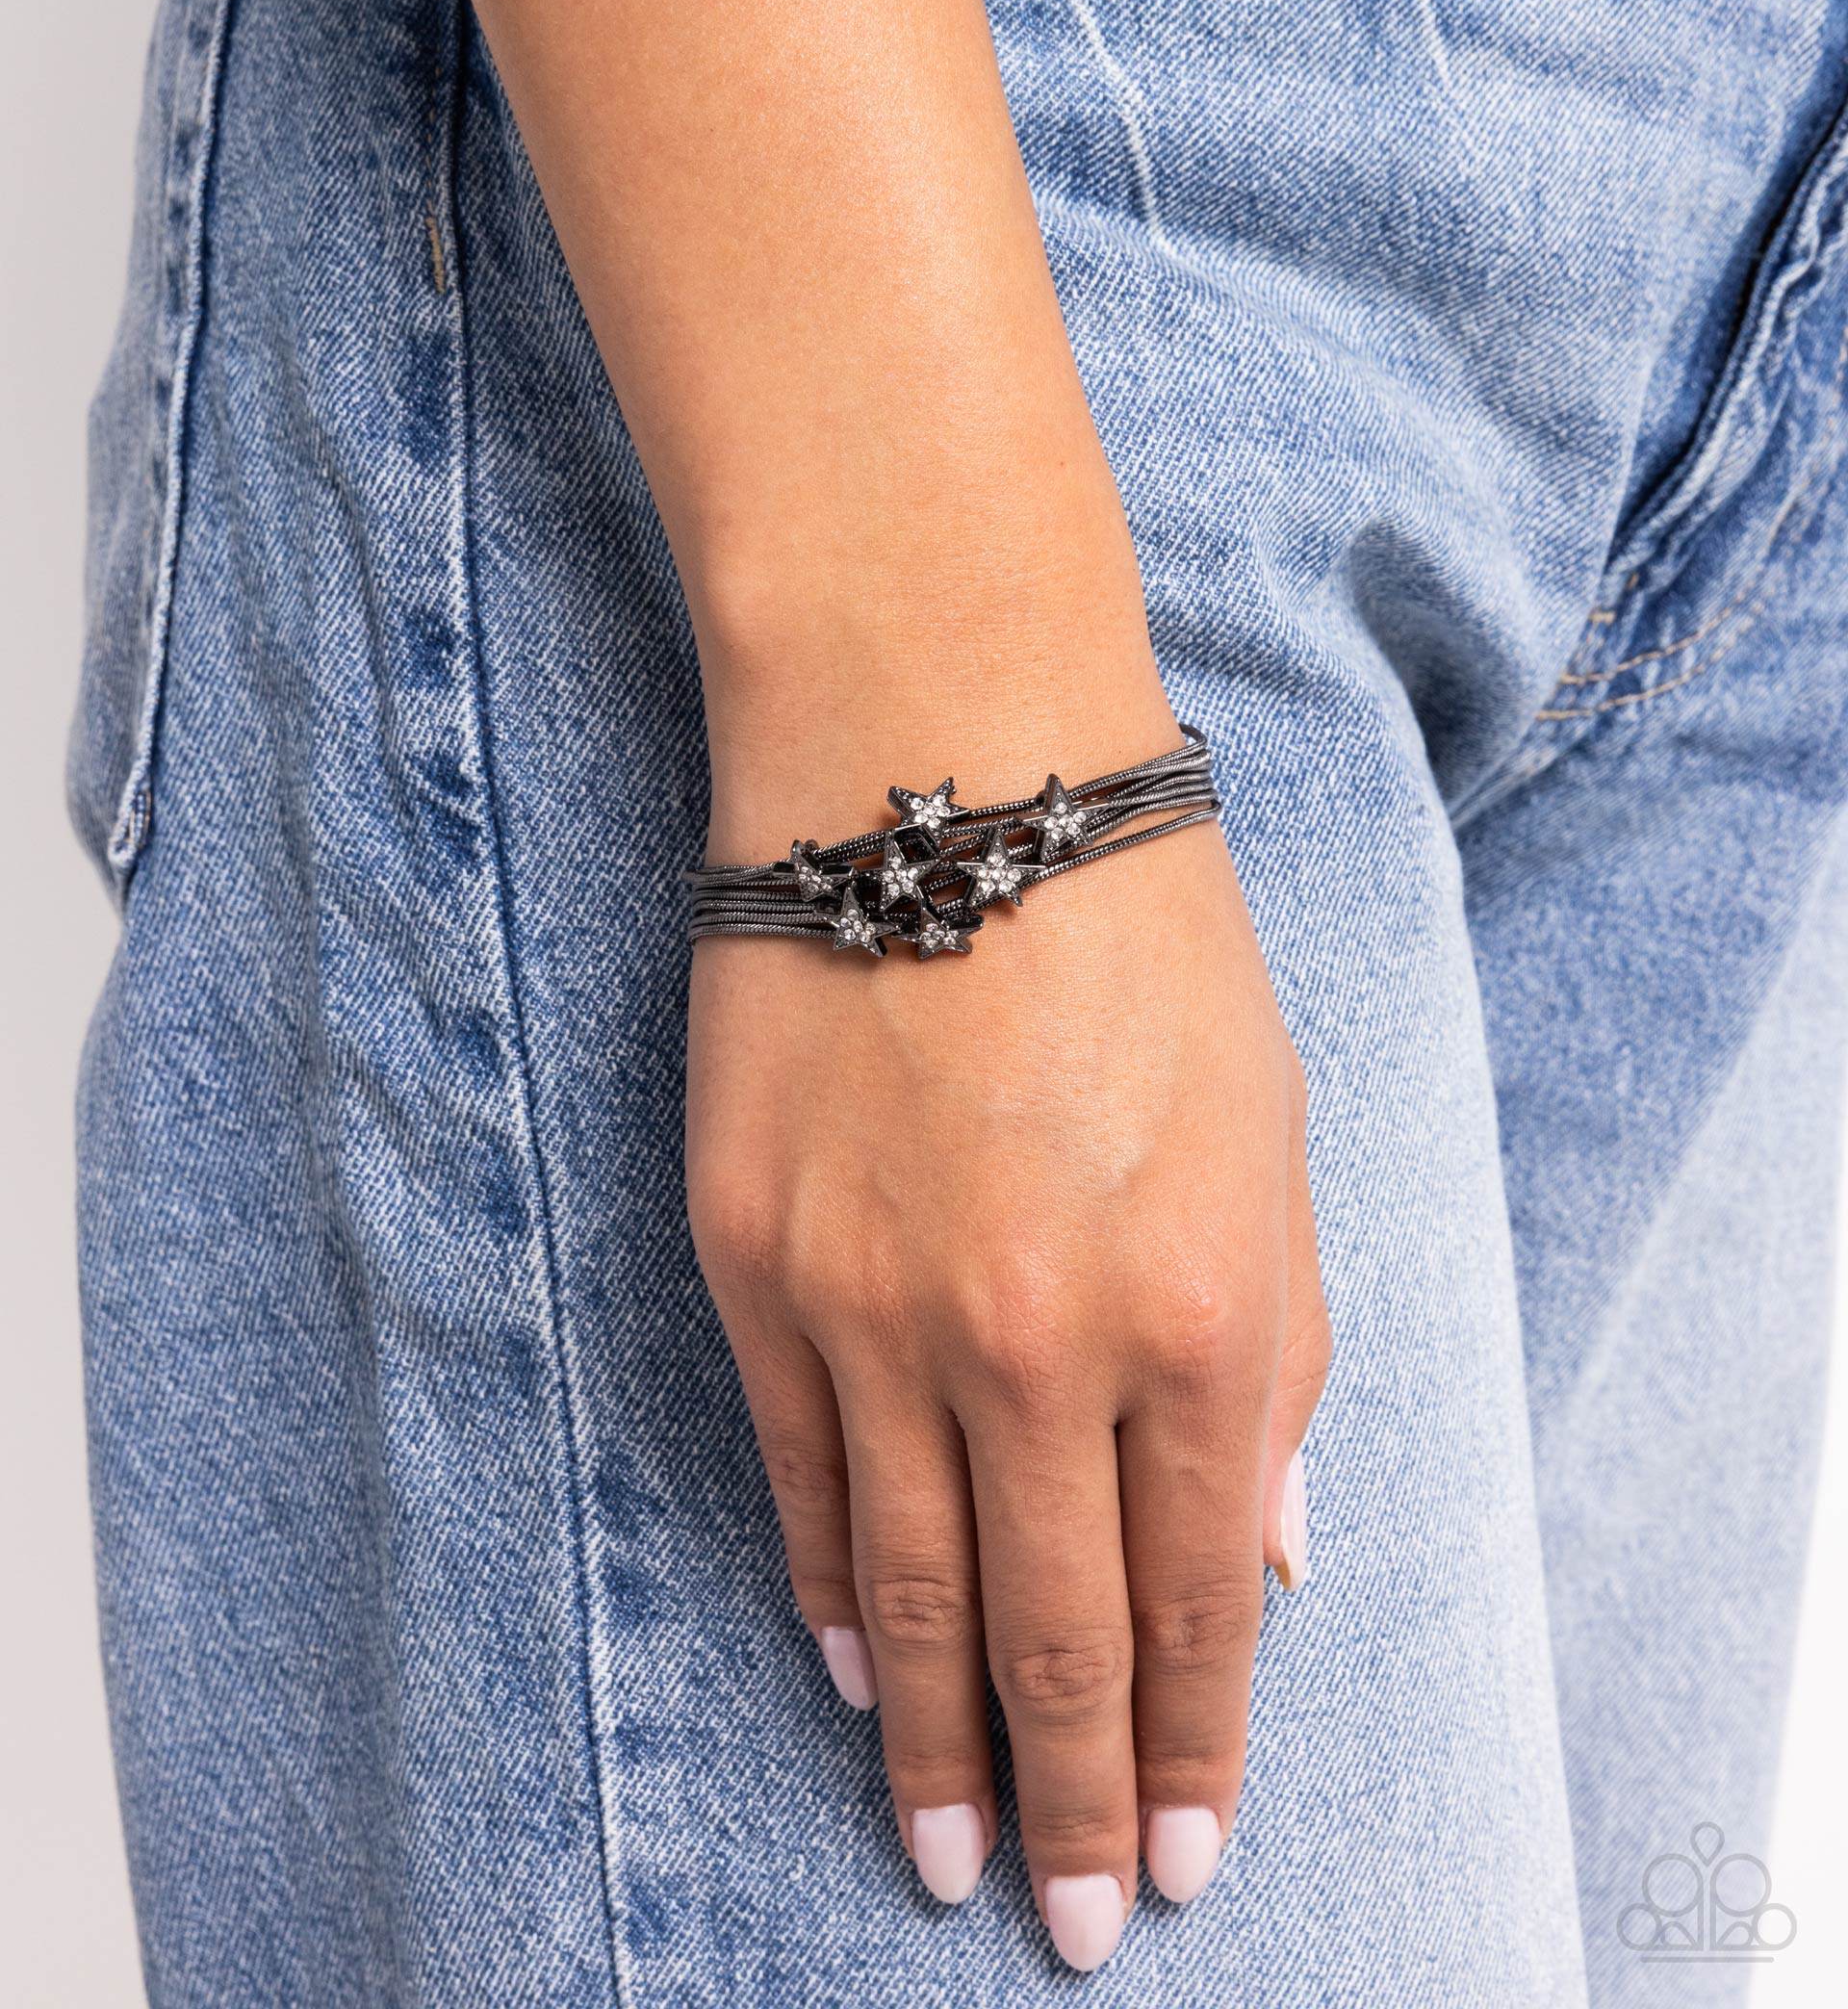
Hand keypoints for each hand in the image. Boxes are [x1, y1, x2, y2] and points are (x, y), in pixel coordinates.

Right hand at [686, 792, 1327, 1969]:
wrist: (938, 764)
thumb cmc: (1139, 938)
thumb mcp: (1271, 1140)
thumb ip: (1274, 1361)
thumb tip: (1261, 1557)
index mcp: (1193, 1308)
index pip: (1197, 1597)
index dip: (1192, 1747)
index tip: (1180, 1855)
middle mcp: (1029, 1340)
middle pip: (1051, 1635)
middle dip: (1064, 1799)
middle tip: (1057, 1921)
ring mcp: (870, 1309)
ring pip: (906, 1589)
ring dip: (932, 1740)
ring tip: (941, 1850)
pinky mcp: (750, 1261)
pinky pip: (794, 1476)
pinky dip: (830, 1591)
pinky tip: (857, 1668)